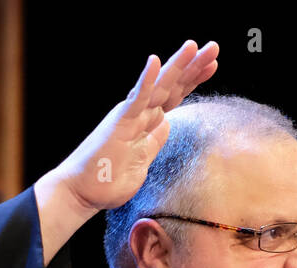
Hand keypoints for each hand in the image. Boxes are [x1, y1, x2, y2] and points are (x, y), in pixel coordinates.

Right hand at [54, 39, 219, 212]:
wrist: (83, 191)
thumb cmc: (110, 178)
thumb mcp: (144, 160)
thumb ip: (155, 141)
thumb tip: (165, 124)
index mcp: (148, 122)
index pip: (176, 96)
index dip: (193, 80)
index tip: (213, 65)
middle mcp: (140, 113)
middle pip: (173, 86)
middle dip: (194, 66)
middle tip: (214, 47)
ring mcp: (130, 116)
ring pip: (159, 86)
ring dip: (177, 66)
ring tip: (193, 46)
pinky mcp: (119, 123)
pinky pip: (136, 99)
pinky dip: (146, 80)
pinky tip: (155, 61)